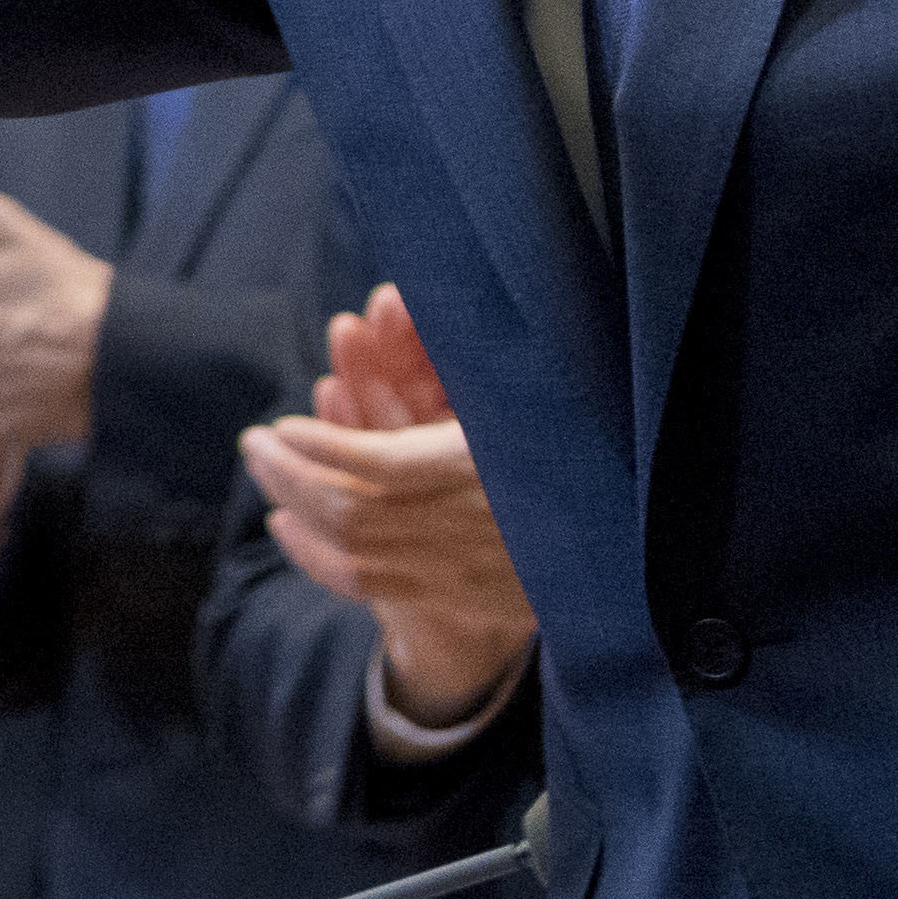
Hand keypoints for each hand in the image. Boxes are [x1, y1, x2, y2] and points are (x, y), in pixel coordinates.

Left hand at [241, 285, 537, 726]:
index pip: (386, 468)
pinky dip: (318, 559)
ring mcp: (469, 573)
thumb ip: (463, 356)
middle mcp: (479, 529)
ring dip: (298, 507)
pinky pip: (373, 589)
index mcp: (496, 471)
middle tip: (255, 440)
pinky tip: (285, 525)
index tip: (283, 425)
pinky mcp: (464, 599)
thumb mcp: (527, 394)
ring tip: (264, 467)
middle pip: (357, 511)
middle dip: (295, 473)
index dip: (328, 447)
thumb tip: (389, 299)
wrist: (642, 549)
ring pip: (357, 550)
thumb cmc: (580, 440)